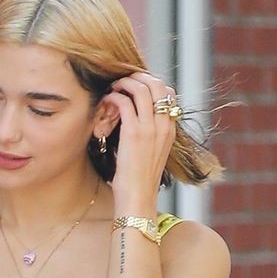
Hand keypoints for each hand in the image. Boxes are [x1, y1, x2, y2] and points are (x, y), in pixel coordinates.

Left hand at [104, 70, 179, 215]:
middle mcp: (163, 125)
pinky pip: (124, 103)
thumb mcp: (152, 154)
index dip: (151, 83)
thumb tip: (136, 122)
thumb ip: (150, 135)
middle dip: (138, 77)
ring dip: (124, 83)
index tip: (135, 85)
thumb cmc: (140, 181)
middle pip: (157, 84)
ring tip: (112, 88)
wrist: (138, 200)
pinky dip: (114, 97)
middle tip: (122, 81)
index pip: (168, 93)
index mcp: (170, 129)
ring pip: (141, 89)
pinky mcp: (133, 133)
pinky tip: (106, 102)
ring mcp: (150, 128)